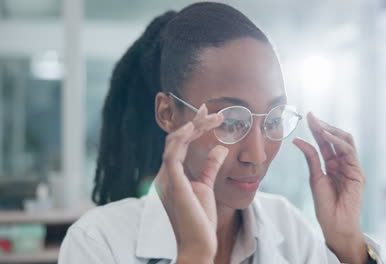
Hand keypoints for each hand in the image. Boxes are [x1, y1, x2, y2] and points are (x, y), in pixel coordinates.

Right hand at [155, 104, 227, 260]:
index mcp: (172, 175)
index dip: (193, 127)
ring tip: (210, 116)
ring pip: (174, 143)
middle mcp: (166, 174)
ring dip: (193, 127)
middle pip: (176, 140)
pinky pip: (172, 154)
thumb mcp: (207, 186)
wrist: (198, 244)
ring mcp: (166, 178)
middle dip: (194, 123)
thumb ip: (210, 167)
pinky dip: (181, 139)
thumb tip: (219, 148)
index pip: (180, 144)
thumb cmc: (200, 220)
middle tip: (211, 110)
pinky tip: (194, 128)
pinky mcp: (172, 183)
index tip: (209, 114)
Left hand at [293, 112, 367, 263]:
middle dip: (324, 126)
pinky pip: (349, 152)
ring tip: (318, 125)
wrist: (335, 224)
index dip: (317, 129)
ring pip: (345, 142)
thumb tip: (297, 140)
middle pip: (336, 139)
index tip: (308, 116)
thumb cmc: (325, 205)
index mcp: (332, 164)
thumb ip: (311, 158)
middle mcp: (343, 163)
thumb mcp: (315, 178)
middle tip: (312, 117)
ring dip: (331, 131)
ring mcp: (351, 167)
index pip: (325, 142)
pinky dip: (338, 142)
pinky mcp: (358, 172)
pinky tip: (326, 136)